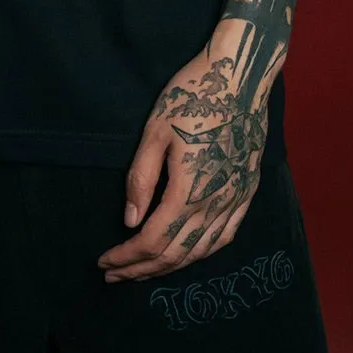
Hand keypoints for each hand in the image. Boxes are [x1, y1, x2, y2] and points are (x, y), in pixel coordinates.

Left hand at [96, 50, 266, 283]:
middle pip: (175, 253)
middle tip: (115, 275)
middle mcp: (215, 203)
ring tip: (144, 270)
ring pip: (201, 251)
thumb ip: (141, 179)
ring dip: (170, 266)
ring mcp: (236, 200)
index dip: (127, 257)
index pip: (153, 240)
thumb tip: (129, 221)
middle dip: (142, 269)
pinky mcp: (248, 191)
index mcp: (189, 190)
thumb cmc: (192, 97)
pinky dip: (202, 253)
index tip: (104, 262)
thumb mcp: (155, 132)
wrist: (240, 77)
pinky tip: (189, 254)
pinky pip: (226, 236)